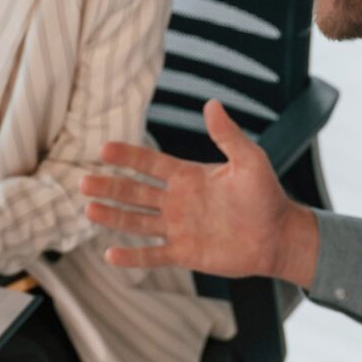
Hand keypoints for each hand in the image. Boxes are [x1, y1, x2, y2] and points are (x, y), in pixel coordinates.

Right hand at [84, 100, 316, 284]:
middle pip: (135, 192)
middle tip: (83, 182)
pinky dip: (132, 257)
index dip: (128, 156)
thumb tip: (211, 104)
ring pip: (137, 221)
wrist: (278, 235)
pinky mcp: (184, 253)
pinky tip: (110, 254)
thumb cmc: (267, 195)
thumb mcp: (250, 160)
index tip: (103, 150)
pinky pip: (153, 255)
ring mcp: (178, 228)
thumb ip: (228, 136)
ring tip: (89, 209)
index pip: (150, 163)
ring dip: (113, 216)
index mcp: (188, 176)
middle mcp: (177, 201)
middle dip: (109, 187)